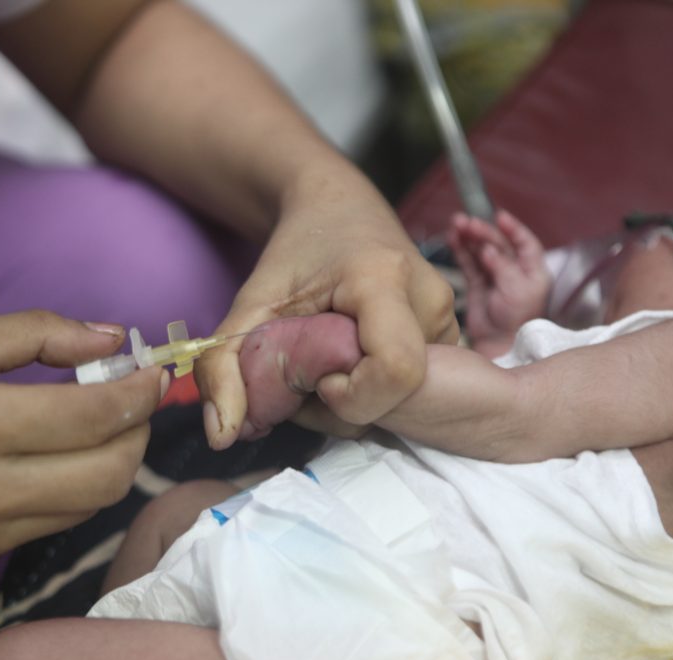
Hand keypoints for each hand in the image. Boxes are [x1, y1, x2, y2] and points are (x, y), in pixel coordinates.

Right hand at [0, 311, 165, 597]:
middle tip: (131, 399)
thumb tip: (109, 337)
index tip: (154, 372)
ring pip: (88, 507)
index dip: (139, 393)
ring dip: (111, 462)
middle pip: (108, 475)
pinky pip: (48, 525)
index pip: (90, 419)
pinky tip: (49, 456)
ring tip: (95, 423)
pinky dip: (69, 487)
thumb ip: (30, 334)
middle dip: (138, 433)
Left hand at [195, 177, 458, 448]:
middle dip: (347, 404)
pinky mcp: (451, 333)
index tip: (316, 377)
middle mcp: (430, 298)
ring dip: (360, 400)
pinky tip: (354, 363)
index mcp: (382, 279)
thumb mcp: (249, 303)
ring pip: (409, 397)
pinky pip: (416, 387)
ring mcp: (447, 318)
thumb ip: (223, 367)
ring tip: (331, 364)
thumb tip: (221, 437)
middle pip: (401, 394)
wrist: (340, 209)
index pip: (395, 369)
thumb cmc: (295, 252)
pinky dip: (377, 390)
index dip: (353, 394)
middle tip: (312, 375)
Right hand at [446, 210, 550, 355]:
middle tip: (467, 222)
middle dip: (483, 231)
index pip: (525, 242)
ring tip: (456, 223)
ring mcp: (495, 277)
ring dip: (469, 237)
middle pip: (499, 243)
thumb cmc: (518, 320)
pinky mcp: (478, 285)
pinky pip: (469, 262)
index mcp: (533, 271)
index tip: (499, 216)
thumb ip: (503, 267)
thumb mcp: (518, 290)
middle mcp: (515, 271)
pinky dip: (461, 250)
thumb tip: (488, 249)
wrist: (501, 345)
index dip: (513, 228)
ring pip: (481, 250)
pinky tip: (453, 238)